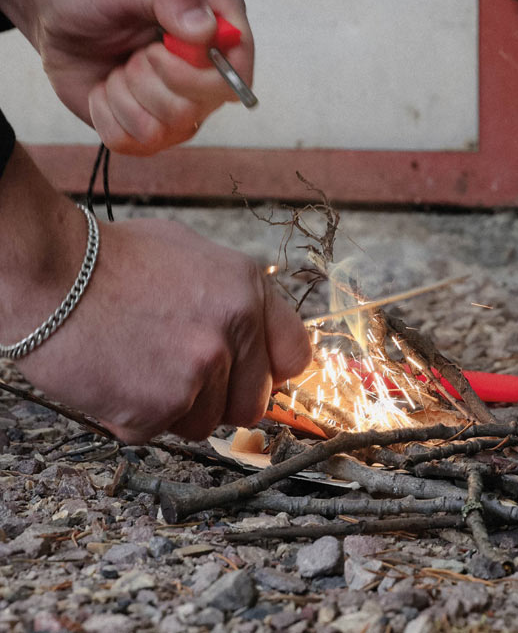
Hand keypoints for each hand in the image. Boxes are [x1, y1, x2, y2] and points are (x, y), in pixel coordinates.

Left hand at [0, 0, 253, 154]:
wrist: (59, 14)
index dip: (197, 75)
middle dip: (149, 78)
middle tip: (135, 51)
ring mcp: (184, 108)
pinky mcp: (153, 132)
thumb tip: (205, 31)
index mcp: (220, 30)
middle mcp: (209, 75)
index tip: (158, 48)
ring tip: (120, 66)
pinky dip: (107, 113)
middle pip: (196, 108)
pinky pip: (134, 142)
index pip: (236, 77)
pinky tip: (108, 88)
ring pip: (164, 128)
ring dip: (125, 93)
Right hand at [13, 215, 310, 444]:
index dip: (271, 371)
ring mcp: (200, 369)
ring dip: (174, 409)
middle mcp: (234, 330)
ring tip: (139, 367)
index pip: (296, 354)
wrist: (50, 273)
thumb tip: (257, 339)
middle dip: (219, 400)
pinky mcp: (161, 404)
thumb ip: (235, 300)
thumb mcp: (194, 256)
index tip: (250, 376)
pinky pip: (158, 432)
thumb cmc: (113, 262)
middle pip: (253, 404)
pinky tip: (115, 378)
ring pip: (205, 424)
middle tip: (180, 376)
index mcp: (248, 290)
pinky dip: (134, 417)